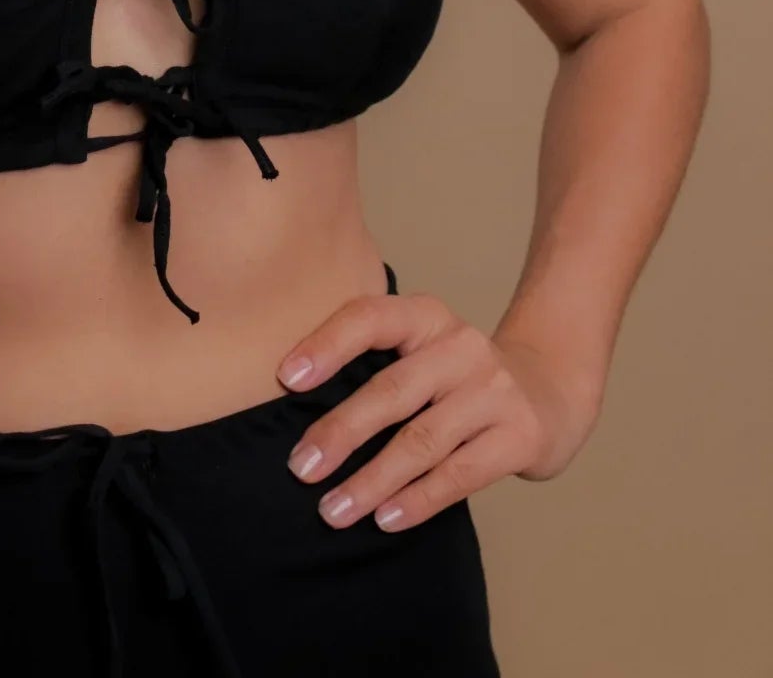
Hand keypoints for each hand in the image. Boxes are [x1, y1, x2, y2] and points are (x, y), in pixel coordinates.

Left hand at [275, 286, 602, 532]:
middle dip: (342, 432)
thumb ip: (375, 369)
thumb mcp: (422, 353)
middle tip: (301, 468)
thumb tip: (301, 421)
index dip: (327, 344)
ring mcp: (494, 390)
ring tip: (334, 510)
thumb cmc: (459, 379)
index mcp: (426, 316)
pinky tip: (386, 519)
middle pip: (392, 390)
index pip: (370, 318)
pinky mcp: (520, 435)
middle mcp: (461, 346)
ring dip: (372, 480)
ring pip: (422, 440)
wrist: (550, 392)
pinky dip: (418, 499)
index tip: (286, 378)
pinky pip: (459, 473)